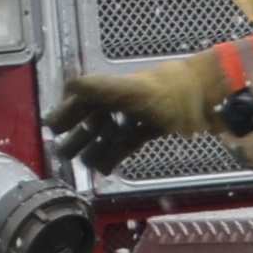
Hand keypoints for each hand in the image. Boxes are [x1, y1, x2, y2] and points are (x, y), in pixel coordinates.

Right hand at [44, 67, 186, 174]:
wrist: (199, 99)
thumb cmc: (165, 93)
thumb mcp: (129, 91)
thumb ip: (98, 88)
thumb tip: (69, 84)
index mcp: (111, 89)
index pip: (81, 101)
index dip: (67, 114)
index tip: (53, 128)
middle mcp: (120, 102)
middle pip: (91, 120)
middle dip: (77, 137)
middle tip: (63, 153)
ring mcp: (134, 116)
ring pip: (107, 134)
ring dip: (95, 149)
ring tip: (84, 164)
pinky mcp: (147, 129)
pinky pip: (125, 144)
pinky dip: (114, 155)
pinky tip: (105, 168)